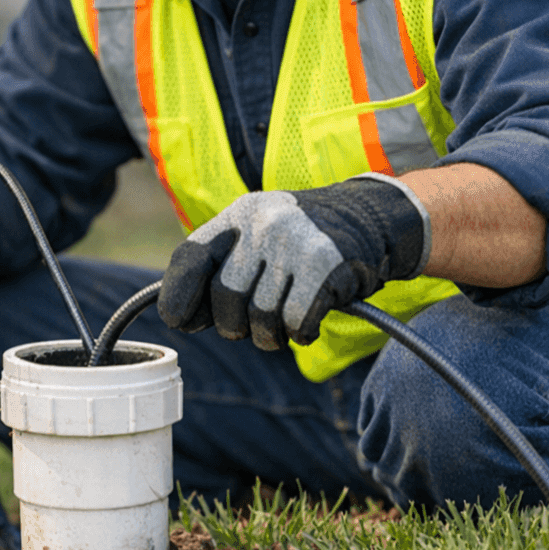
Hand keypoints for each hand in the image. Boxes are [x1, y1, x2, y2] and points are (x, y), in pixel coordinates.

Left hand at [158, 173, 431, 349]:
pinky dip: (302, 333)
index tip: (182, 322)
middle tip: (256, 323)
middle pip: (224, 299)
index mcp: (238, 215)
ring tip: (286, 318)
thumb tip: (177, 316)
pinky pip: (296, 324)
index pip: (188, 259)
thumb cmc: (303, 239)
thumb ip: (220, 266)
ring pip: (261, 319)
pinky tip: (309, 320)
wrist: (370, 218)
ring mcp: (294, 243)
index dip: (179, 298)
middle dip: (236, 325)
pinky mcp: (325, 267)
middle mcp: (262, 223)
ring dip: (273, 334)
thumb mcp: (257, 233)